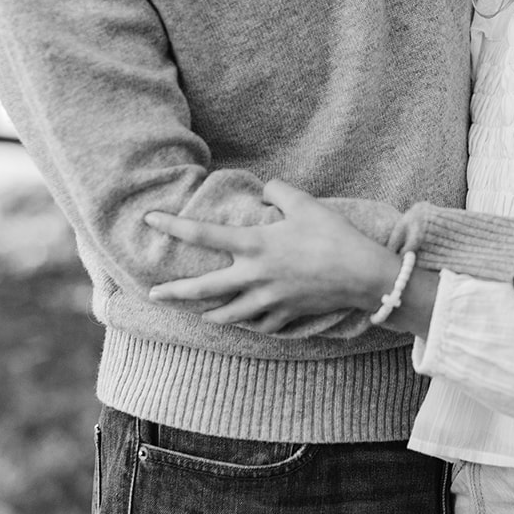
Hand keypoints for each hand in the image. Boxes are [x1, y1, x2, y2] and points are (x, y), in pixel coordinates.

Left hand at [144, 181, 399, 331]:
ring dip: (208, 314)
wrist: (362, 275)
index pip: (204, 235)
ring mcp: (269, 299)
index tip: (151, 220)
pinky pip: (260, 324)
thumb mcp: (306, 203)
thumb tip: (266, 189)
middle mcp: (255, 275)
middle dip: (174, 292)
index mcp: (256, 244)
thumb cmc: (334, 235)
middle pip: (204, 289)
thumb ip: (279, 191)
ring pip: (228, 314)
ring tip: (197, 315)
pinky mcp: (286, 314)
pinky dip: (250, 323)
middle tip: (153, 293)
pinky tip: (246, 321)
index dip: (174, 226)